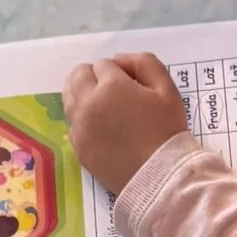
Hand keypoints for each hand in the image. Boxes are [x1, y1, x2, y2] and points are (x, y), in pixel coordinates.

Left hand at [63, 52, 186, 195]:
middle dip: (93, 76)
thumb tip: (118, 60)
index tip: (131, 84)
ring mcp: (79, 126)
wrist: (158, 176)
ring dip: (82, 93)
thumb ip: (144, 63)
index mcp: (110, 86)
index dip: (118, 71)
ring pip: (69, 97)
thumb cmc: (166, 132)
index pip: (103, 64)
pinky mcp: (78, 146)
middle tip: (112, 91)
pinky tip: (99, 126)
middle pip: (77, 75)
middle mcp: (88, 103)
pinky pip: (72, 122)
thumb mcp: (167, 90)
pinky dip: (81, 118)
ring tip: (102, 105)